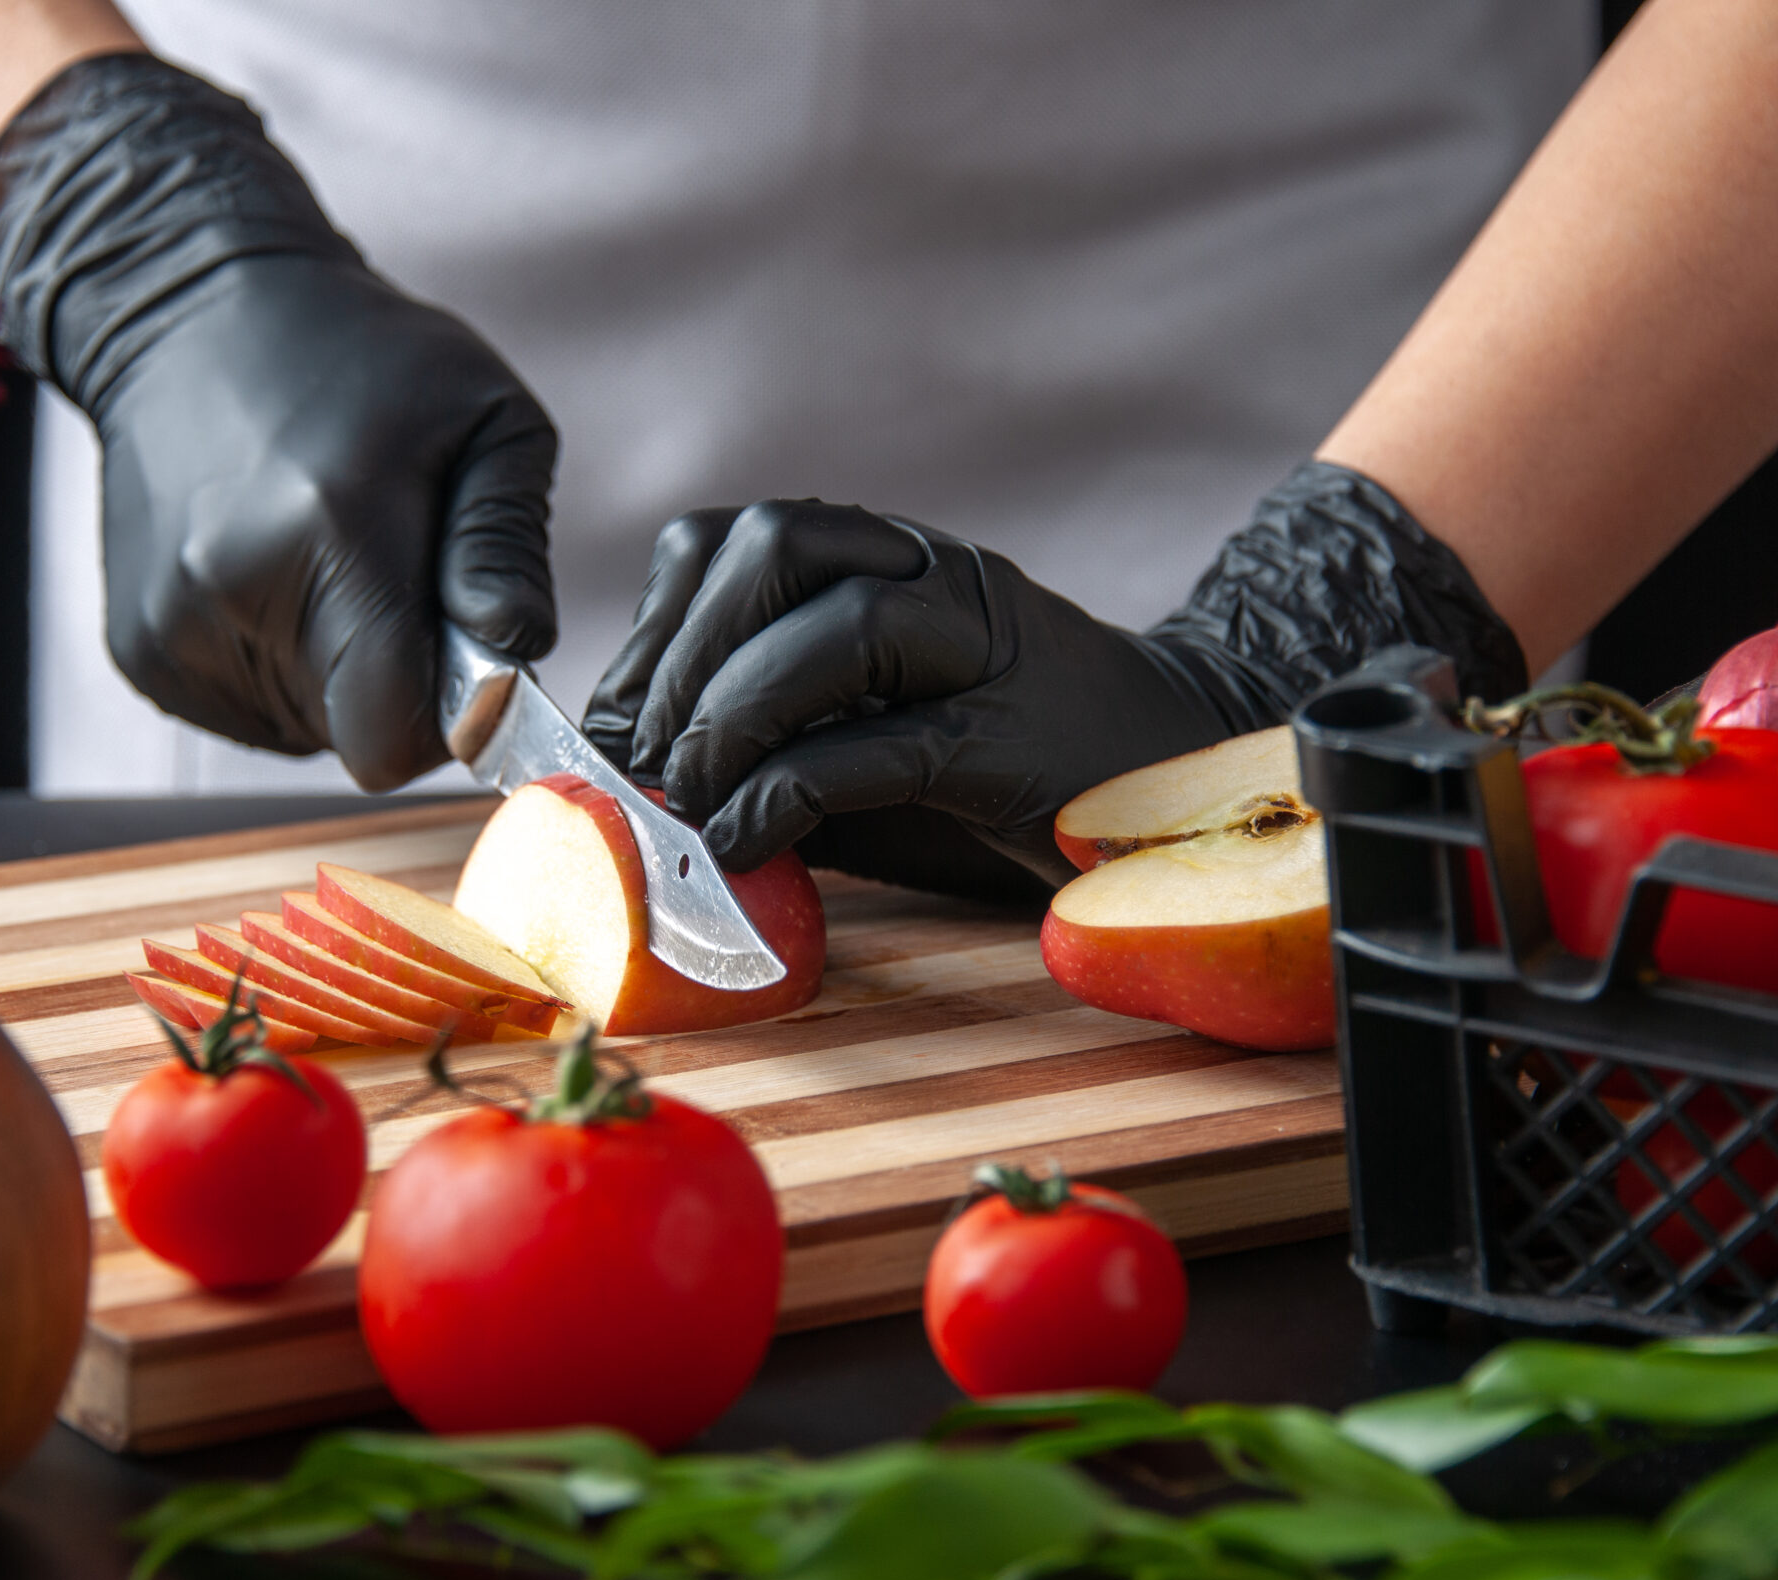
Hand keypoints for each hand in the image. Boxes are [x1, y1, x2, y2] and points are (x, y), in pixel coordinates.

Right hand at [0, 56, 554, 788]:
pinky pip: (248, 715)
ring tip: (324, 564)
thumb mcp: (487, 414)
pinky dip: (279, 669)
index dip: (448, 718)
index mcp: (332, 531)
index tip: (460, 655)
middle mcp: (231, 588)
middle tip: (394, 583)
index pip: (394, 733)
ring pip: (303, 731)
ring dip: (337, 675)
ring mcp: (170, 626)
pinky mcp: (139, 650)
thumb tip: (515, 651)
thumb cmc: (362, 358)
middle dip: (398, 684)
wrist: (188, 312)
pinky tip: (273, 577)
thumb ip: (509, 545)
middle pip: (355, 738)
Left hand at [582, 502, 1234, 896]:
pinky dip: (791, 794)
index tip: (607, 723)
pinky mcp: (1017, 741)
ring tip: (686, 800)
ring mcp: (986, 652)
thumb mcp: (861, 743)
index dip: (656, 623)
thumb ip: (769, 743)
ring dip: (734, 714)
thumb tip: (635, 786)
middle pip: (777, 546)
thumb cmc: (998, 778)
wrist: (1170, 796)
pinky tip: (745, 844)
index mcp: (886, 563)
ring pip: (841, 627)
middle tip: (639, 762)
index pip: (734, 538)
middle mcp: (934, 580)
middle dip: (683, 656)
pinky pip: (889, 745)